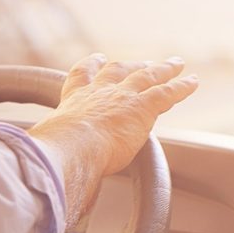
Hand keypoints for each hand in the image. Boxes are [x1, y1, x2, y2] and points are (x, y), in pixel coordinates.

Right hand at [29, 54, 197, 222]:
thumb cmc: (55, 152)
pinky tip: (193, 81)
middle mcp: (100, 92)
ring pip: (148, 77)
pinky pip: (167, 92)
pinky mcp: (143, 107)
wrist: (71, 147)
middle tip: (142, 63)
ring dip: (164, 69)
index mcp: (75, 100)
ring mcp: (123, 97)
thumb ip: (51, 153)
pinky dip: (182, 86)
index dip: (92, 66)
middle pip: (119, 71)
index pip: (83, 77)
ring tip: (176, 64)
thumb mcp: (49, 147)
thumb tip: (40, 174)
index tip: (98, 59)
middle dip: (132, 65)